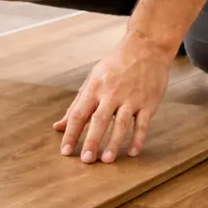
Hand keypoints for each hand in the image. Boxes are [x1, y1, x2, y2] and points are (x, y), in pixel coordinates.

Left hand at [54, 30, 175, 162]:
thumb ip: (77, 104)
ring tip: (106, 160)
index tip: (65, 151)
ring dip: (113, 143)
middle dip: (91, 141)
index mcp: (95, 87)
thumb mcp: (93, 79)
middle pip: (99, 120)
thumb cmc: (115, 64)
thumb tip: (58, 126)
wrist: (146, 47)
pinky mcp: (149, 102)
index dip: (71, 133)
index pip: (79, 114)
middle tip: (86, 160)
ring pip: (121, 124)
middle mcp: (112, 93)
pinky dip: (138, 139)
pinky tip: (132, 152)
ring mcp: (132, 98)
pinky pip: (142, 123)